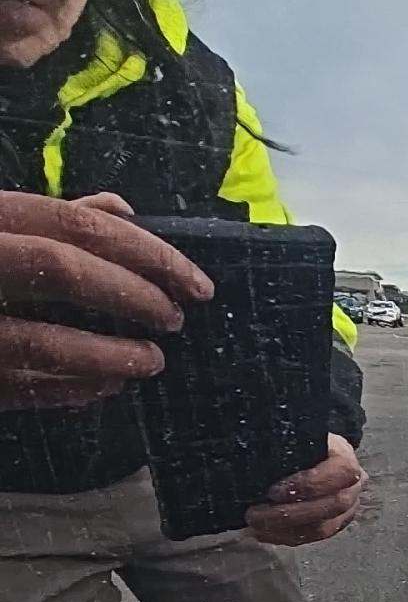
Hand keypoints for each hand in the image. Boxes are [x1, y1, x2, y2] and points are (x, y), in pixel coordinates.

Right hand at [0, 190, 212, 410]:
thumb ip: (50, 216)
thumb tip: (122, 211)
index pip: (76, 224)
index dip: (146, 253)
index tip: (196, 283)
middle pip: (63, 271)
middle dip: (131, 296)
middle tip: (174, 320)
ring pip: (40, 342)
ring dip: (108, 356)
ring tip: (151, 362)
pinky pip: (17, 388)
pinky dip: (68, 390)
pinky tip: (106, 388)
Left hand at [245, 434, 366, 545]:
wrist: (312, 457)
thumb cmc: (299, 446)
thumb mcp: (295, 437)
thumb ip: (283, 445)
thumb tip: (256, 456)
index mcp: (345, 458)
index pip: (340, 472)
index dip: (309, 484)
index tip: (273, 491)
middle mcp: (353, 485)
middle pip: (332, 505)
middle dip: (290, 514)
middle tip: (255, 514)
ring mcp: (348, 509)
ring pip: (323, 527)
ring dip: (285, 530)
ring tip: (255, 526)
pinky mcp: (336, 525)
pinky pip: (315, 537)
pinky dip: (287, 537)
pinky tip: (264, 533)